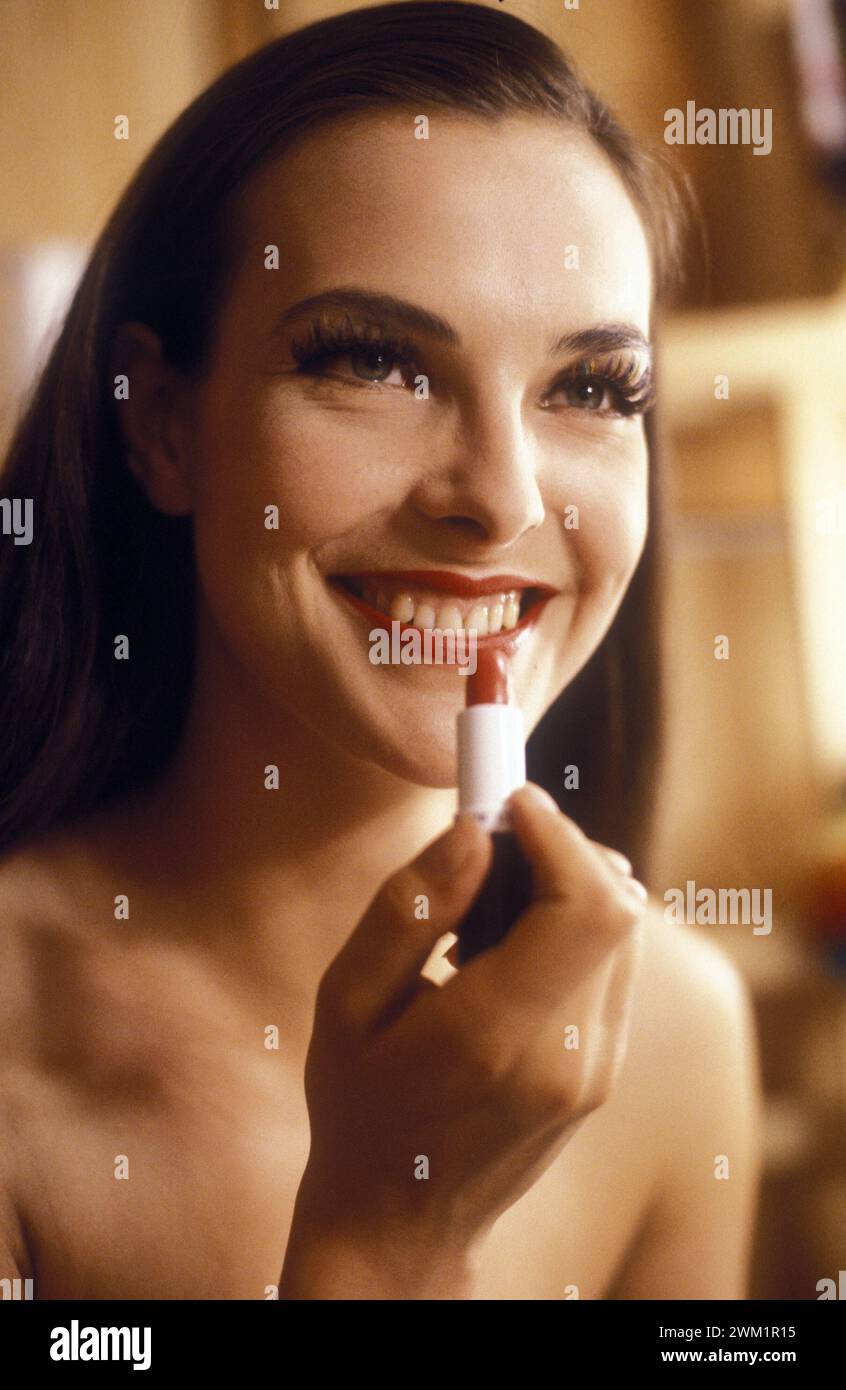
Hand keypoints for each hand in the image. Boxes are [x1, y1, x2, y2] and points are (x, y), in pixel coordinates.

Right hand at [282, 782, 646, 1296]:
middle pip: (618, 907)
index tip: (508, 802)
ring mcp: (597, 1070)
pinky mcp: (604, 1071)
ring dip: (571, 885)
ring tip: (488, 905)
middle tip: (491, 840)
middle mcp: (569, 1056)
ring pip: (625, 932)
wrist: (400, 1219)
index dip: (560, 834)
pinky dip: (575, 927)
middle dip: (563, 848)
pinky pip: (614, 965)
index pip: (587, 907)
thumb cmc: (358, 1104)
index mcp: (498, 1038)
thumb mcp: (348, 1001)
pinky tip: (506, 947)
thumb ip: (411, 908)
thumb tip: (474, 829)